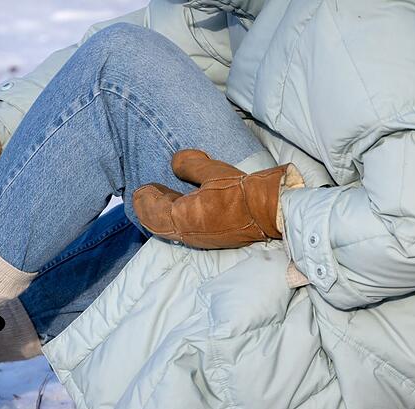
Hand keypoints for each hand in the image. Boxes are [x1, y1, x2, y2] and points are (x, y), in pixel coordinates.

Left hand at [133, 149, 301, 248]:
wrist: (272, 212)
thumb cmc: (243, 191)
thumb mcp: (213, 171)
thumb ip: (189, 164)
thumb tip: (175, 162)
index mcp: (184, 217)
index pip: (153, 211)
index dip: (145, 199)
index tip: (142, 188)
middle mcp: (188, 233)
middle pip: (158, 225)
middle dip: (149, 210)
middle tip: (146, 194)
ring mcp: (200, 240)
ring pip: (171, 230)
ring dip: (162, 216)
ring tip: (162, 200)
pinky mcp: (212, 240)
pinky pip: (185, 232)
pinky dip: (176, 221)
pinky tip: (183, 209)